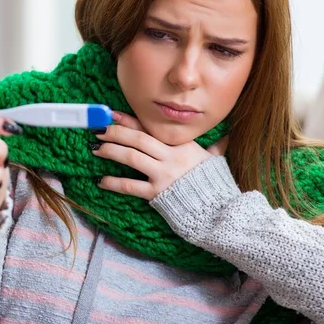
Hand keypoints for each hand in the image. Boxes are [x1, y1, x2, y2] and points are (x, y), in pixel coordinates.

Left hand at [92, 111, 227, 200]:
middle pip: (138, 139)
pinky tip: (101, 180)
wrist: (219, 209)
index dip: (129, 120)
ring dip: (111, 151)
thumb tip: (227, 135)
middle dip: (115, 132)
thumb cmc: (216, 184)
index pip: (151, 128)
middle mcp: (171, 157)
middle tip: (98, 129)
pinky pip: (131, 186)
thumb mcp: (216, 160)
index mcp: (182, 145)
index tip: (112, 114)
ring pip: (132, 157)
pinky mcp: (157, 194)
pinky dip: (114, 182)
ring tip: (96, 149)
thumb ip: (216, 146)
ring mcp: (163, 175)